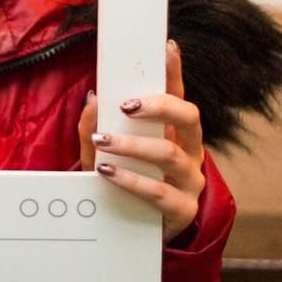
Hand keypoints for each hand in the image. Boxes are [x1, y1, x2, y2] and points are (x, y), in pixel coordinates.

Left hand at [78, 40, 204, 242]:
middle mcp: (188, 151)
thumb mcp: (99, 152)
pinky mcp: (182, 210)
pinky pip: (160, 192)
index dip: (173, 71)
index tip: (166, 47)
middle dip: (159, 106)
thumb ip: (92, 126)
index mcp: (171, 132)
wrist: (137, 234)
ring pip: (170, 154)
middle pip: (188, 118)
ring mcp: (189, 181)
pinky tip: (109, 171)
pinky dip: (131, 179)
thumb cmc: (123, 182)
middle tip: (126, 105)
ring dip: (134, 145)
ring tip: (105, 142)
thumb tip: (92, 99)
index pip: (175, 96)